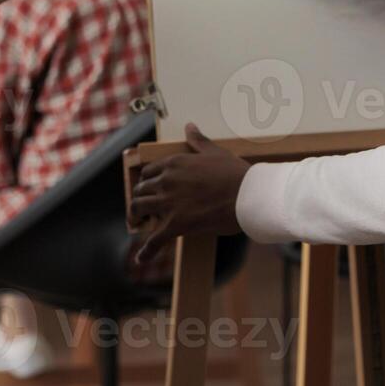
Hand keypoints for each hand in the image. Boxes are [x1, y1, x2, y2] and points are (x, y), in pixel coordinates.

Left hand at [128, 123, 249, 269]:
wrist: (247, 194)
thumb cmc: (234, 173)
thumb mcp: (214, 152)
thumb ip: (198, 141)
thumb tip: (189, 126)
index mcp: (174, 163)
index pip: (148, 172)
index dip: (147, 181)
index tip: (149, 187)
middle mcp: (166, 181)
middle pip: (140, 190)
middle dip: (139, 198)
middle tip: (142, 207)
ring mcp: (169, 203)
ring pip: (140, 209)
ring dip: (137, 217)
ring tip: (138, 224)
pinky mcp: (176, 224)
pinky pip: (154, 240)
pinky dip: (146, 251)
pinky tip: (141, 259)